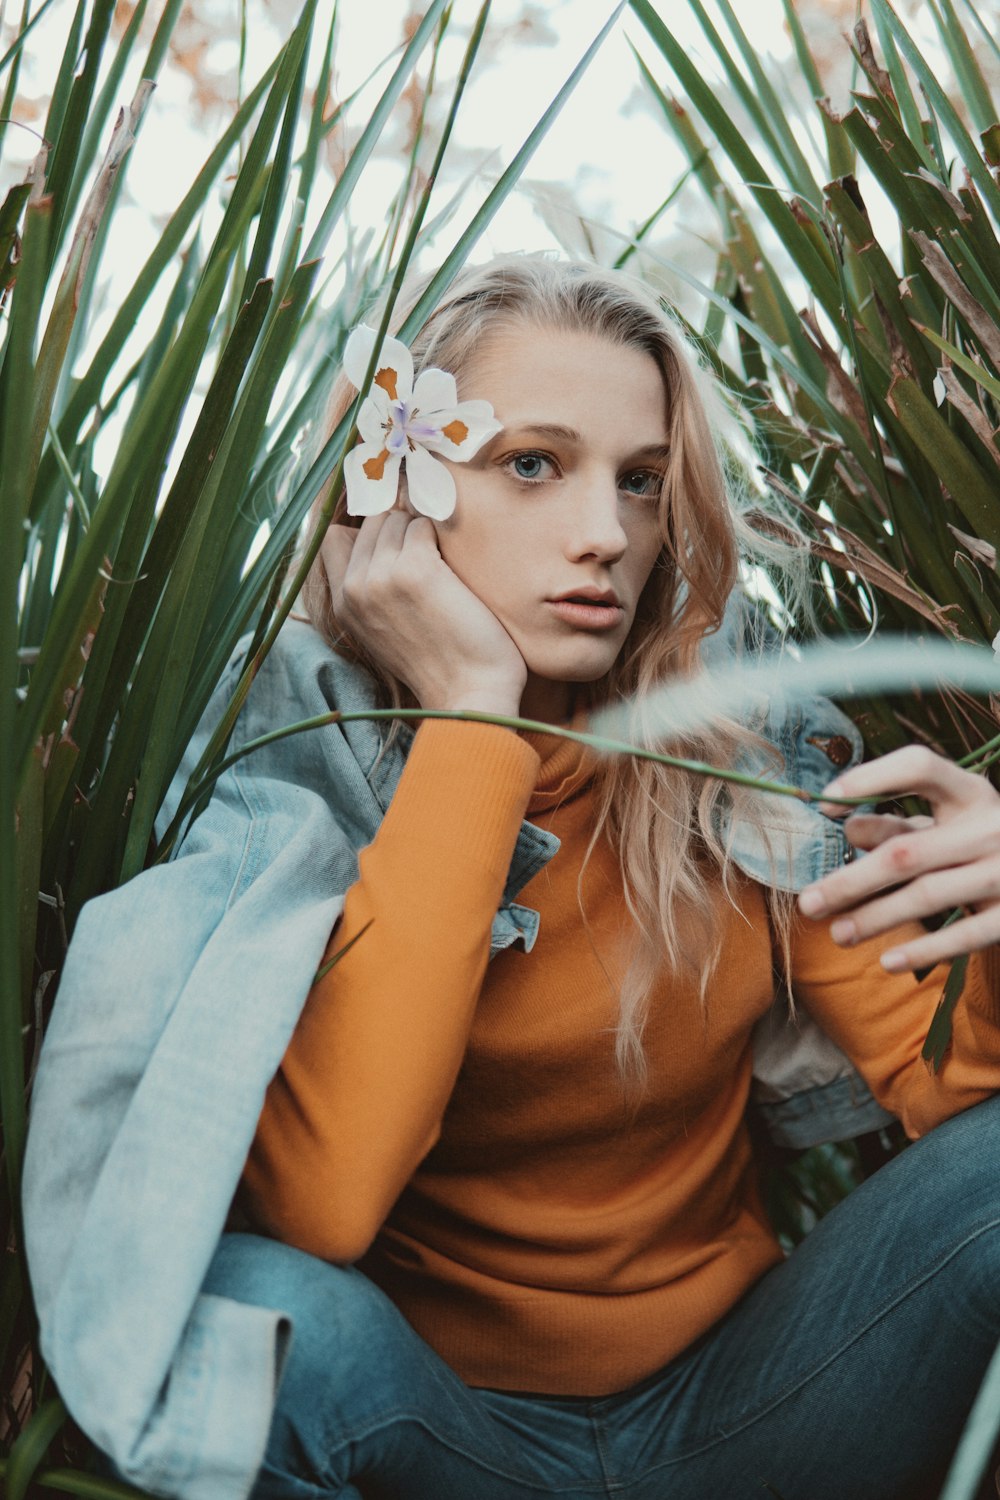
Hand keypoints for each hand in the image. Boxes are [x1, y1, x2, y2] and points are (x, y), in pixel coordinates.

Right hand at [321, 511, 526, 714]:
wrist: (469, 693)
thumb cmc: (440, 663)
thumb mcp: (385, 631)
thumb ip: (371, 591)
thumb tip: (370, 540)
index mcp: (343, 605)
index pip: (334, 538)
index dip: (366, 531)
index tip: (395, 539)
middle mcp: (355, 588)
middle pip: (371, 521)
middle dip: (401, 526)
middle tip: (430, 551)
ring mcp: (381, 576)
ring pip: (398, 518)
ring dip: (423, 530)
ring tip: (444, 564)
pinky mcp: (416, 569)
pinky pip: (424, 525)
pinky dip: (442, 536)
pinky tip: (454, 565)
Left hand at [797, 745, 999, 972]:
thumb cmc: (975, 842)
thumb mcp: (942, 825)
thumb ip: (896, 826)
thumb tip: (848, 828)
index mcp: (969, 792)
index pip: (918, 766)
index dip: (869, 779)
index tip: (825, 804)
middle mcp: (990, 825)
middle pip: (907, 852)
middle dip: (852, 881)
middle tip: (809, 903)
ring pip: (928, 894)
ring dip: (876, 917)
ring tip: (837, 934)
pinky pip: (965, 934)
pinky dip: (924, 949)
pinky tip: (887, 961)